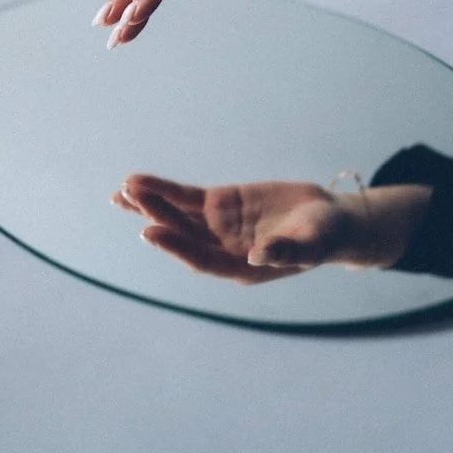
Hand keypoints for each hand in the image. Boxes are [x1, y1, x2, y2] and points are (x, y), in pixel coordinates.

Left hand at [111, 174, 368, 284]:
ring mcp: (216, 226)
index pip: (200, 259)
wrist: (328, 219)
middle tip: (130, 198)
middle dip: (156, 217)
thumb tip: (258, 255)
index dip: (175, 246)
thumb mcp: (312, 244)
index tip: (150, 232)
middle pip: (182, 234)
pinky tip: (137, 184)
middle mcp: (220, 250)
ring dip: (150, 204)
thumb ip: (286, 251)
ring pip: (176, 215)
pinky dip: (162, 190)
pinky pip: (184, 196)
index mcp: (240, 268)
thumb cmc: (324, 237)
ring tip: (123, 190)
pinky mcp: (217, 204)